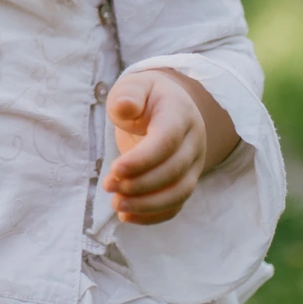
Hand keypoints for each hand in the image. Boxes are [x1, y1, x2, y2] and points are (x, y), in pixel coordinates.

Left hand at [102, 68, 238, 224]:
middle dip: (140, 184)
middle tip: (108, 186)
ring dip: (146, 205)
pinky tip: (127, 217)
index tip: (115, 169)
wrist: (167, 106)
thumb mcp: (134, 86)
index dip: (142, 159)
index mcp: (180, 114)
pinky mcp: (186, 182)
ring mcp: (194, 165)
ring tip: (116, 204)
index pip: (167, 141)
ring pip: (179, 193)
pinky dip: (152, 216)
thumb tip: (124, 107)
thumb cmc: (145, 97)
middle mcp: (193, 142)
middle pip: (174, 171)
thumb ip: (129, 94)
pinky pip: (176, 206)